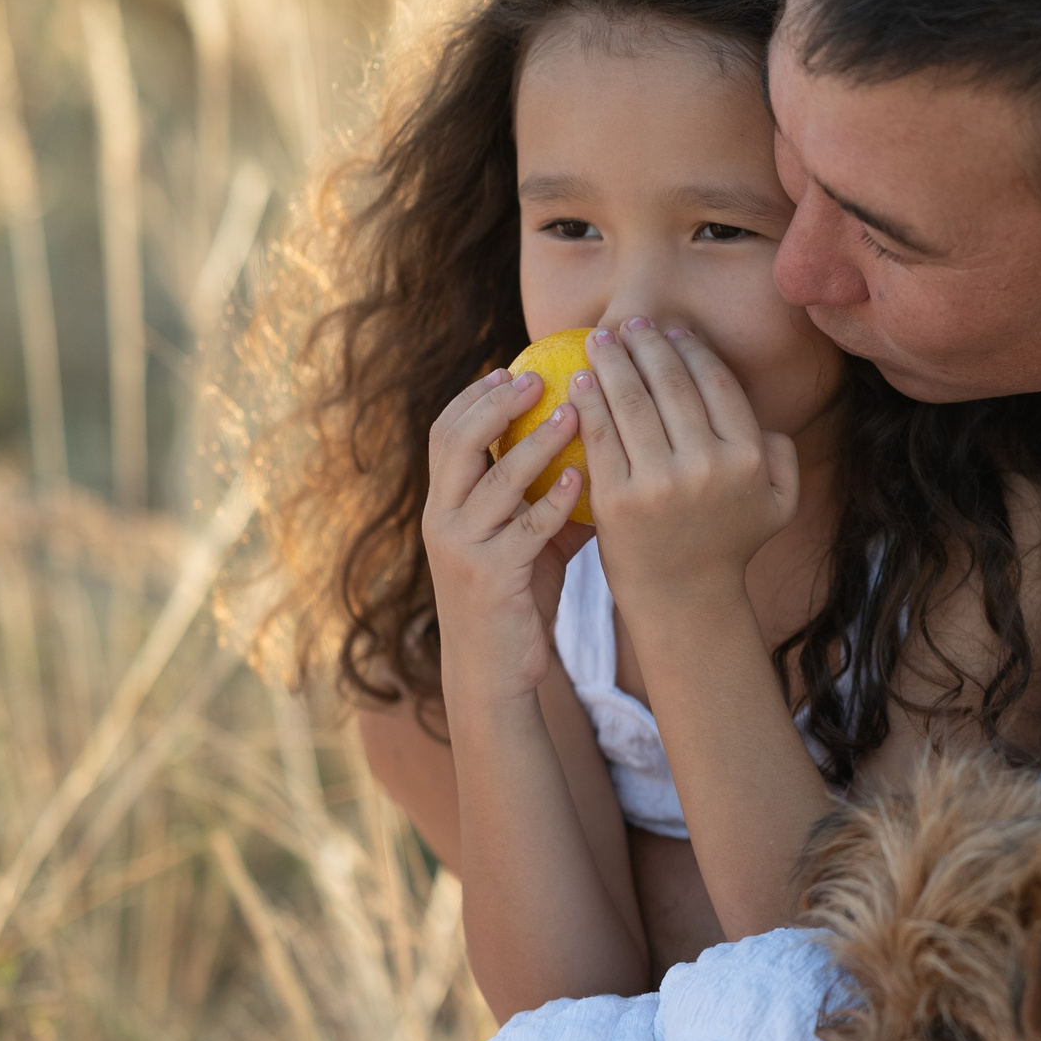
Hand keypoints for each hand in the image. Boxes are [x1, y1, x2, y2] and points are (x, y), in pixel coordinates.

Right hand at [423, 369, 585, 714]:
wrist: (495, 672)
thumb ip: (547, 500)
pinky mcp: (491, 577)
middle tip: (538, 377)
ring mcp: (463, 549)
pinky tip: (582, 479)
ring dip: (536, 442)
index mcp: (444, 506)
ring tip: (573, 413)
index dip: (472, 397)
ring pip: (496, 480)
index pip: (444, 435)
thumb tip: (597, 452)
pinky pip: (526, 528)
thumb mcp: (527, 542)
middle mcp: (442, 521)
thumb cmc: (515, 599)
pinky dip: (554, 500)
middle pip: (456, 442)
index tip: (507, 368)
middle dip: (495, 404)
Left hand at [568, 320, 799, 610]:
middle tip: (630, 324)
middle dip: (647, 343)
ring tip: (599, 339)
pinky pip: (600, 435)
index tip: (672, 331)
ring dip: (612, 360)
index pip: (715, 383)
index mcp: (748, 457)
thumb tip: (761, 414)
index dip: (691, 348)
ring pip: (631, 401)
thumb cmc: (730, 541)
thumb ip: (783, 454)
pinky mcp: (617, 499)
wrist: (683, 598)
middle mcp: (707, 465)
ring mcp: (659, 483)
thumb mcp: (780, 502)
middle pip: (670, 383)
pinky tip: (581, 379)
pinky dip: (588, 400)